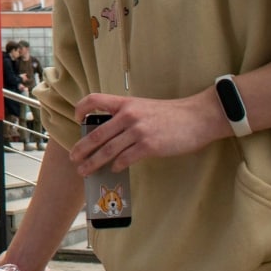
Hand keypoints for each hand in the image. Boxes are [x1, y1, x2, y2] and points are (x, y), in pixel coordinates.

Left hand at [71, 88, 228, 175]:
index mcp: (125, 103)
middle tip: (73, 158)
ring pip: (107, 150)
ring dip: (93, 163)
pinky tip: (114, 170)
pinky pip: (125, 159)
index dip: (81, 109)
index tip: (77, 121)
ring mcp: (138, 131)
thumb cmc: (171, 114)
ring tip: (85, 171)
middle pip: (96, 134)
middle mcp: (128, 115)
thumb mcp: (143, 107)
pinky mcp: (149, 146)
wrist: (197, 117)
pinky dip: (117, 166)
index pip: (94, 99)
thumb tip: (107, 134)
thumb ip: (125, 115)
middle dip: (81, 149)